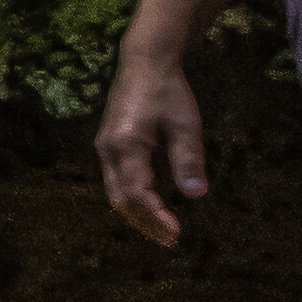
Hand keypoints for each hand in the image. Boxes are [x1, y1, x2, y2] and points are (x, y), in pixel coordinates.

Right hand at [95, 41, 209, 248]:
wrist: (145, 62)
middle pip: (120, 199)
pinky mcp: (109, 144)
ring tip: (162, 228)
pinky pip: (115, 180)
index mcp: (125, 146)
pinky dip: (132, 198)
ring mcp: (105, 147)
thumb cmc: (168, 91)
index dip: (155, 216)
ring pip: (115, 192)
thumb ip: (188, 160)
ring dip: (137, 213)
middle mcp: (108, 150)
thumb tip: (196, 195)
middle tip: (170, 240)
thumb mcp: (185, 125)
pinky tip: (150, 203)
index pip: (137, 193)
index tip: (176, 233)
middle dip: (144, 222)